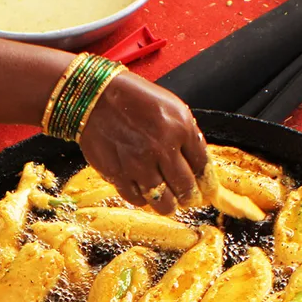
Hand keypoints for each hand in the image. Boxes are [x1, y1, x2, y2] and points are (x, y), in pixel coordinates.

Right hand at [80, 71, 207, 214]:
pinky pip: (137, 200)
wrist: (95, 96)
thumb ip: (187, 137)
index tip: (206, 190)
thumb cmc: (135, 100)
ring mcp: (139, 164)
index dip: (207, 183)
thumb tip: (199, 170)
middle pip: (186, 188)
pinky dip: (143, 199)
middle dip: (190, 197)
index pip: (203, 167)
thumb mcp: (171, 108)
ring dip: (169, 205)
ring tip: (169, 202)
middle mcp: (162, 148)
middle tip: (188, 199)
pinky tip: (144, 192)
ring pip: (164, 202)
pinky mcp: (118, 174)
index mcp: (180, 128)